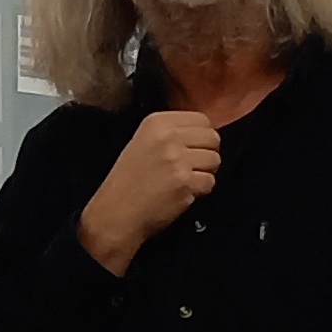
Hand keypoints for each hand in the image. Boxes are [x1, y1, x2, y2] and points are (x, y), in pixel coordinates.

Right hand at [78, 111, 222, 273]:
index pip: (202, 119)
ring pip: (215, 160)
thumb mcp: (144, 142)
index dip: (202, 136)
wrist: (116, 212)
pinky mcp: (184, 182)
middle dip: (207, 153)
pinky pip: (210, 182)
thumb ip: (173, 133)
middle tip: (192, 167)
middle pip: (213, 137)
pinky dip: (201, 191)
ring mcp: (177, 159)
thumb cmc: (129, 180)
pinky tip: (183, 193)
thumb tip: (205, 133)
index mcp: (157, 122)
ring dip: (205, 173)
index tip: (192, 149)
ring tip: (185, 181)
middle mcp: (168, 136)